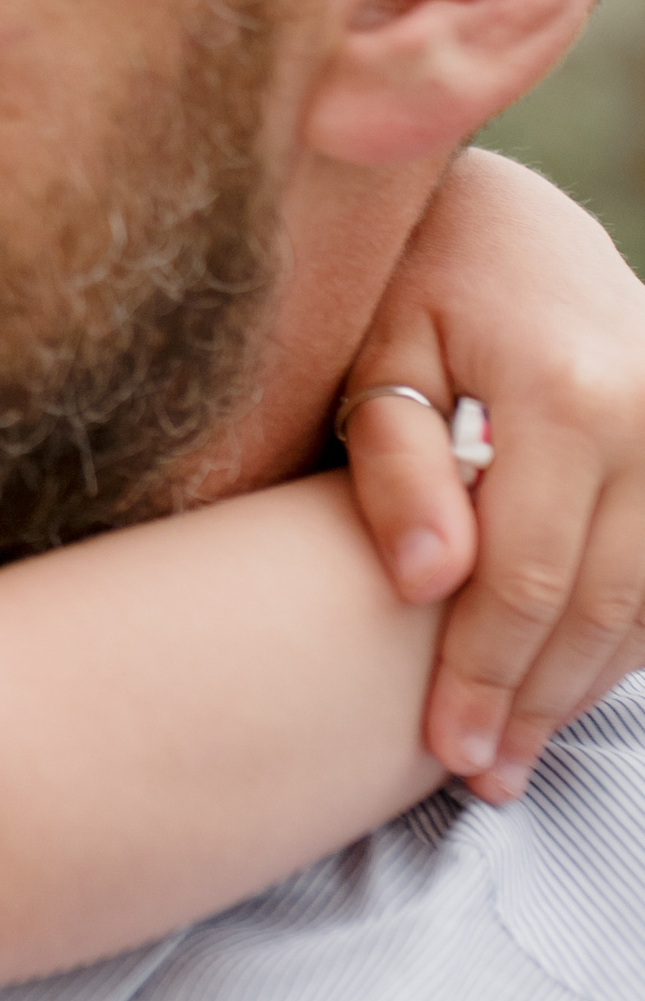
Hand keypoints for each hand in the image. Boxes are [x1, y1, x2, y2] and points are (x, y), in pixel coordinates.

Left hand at [341, 149, 644, 798]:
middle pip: (598, 601)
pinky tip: (569, 684)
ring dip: (586, 685)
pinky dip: (625, 634)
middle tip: (479, 780)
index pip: (526, 576)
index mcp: (569, 393)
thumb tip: (426, 579)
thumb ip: (395, 466)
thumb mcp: (380, 360)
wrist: (509, 220)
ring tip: (518, 756)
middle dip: (537, 702)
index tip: (445, 754)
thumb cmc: (414, 289)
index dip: (485, 676)